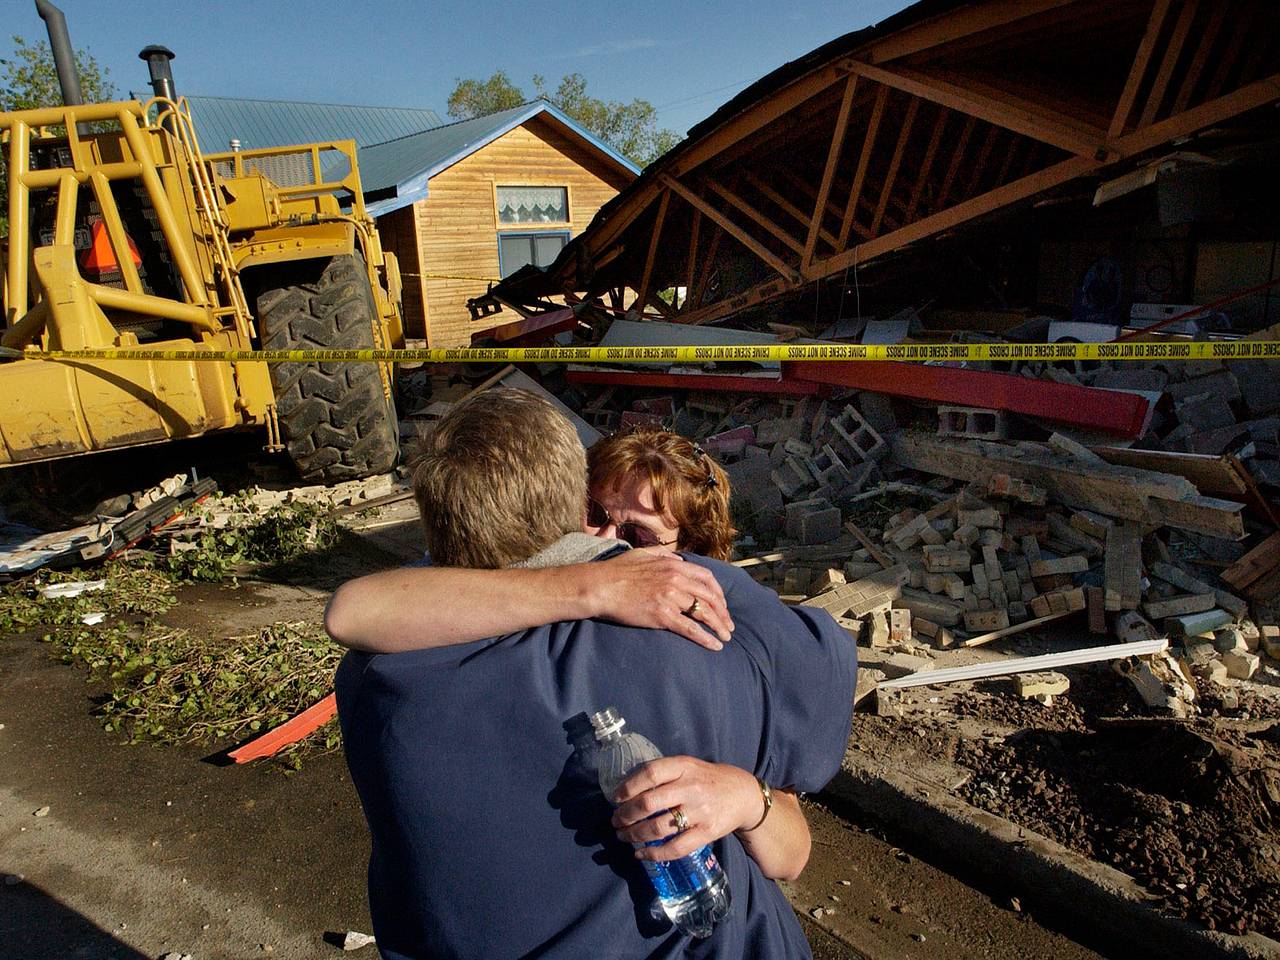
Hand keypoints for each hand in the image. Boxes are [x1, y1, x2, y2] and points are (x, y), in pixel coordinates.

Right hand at [586, 548, 733, 648]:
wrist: (599, 586)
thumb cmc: (616, 571)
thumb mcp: (642, 554)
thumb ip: (663, 555)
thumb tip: (678, 560)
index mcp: (673, 565)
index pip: (706, 578)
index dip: (718, 592)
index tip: (722, 604)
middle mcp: (676, 580)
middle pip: (710, 597)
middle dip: (723, 612)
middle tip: (728, 625)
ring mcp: (670, 598)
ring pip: (704, 613)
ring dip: (718, 626)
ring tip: (725, 637)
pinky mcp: (662, 616)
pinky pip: (690, 629)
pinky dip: (706, 638)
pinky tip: (715, 646)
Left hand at [610, 756, 760, 860]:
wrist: (744, 795)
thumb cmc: (708, 779)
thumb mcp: (688, 766)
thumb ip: (664, 774)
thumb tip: (628, 789)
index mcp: (684, 766)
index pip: (650, 773)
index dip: (628, 786)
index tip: (616, 798)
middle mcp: (691, 787)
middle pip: (648, 803)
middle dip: (625, 815)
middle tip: (616, 821)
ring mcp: (699, 812)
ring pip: (658, 828)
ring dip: (634, 834)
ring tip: (623, 836)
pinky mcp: (706, 833)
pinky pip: (675, 848)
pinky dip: (654, 854)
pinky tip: (641, 854)